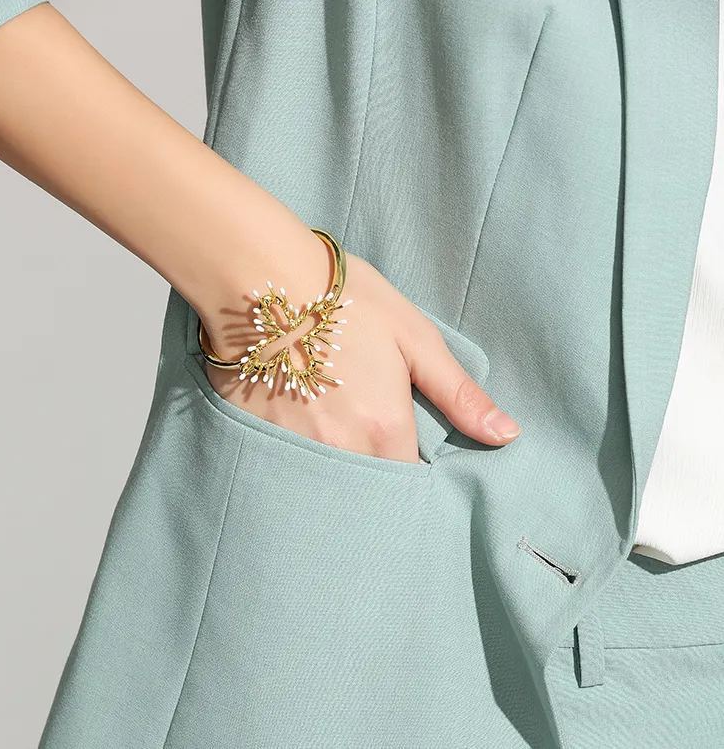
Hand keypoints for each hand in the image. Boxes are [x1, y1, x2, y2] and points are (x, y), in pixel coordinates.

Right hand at [205, 252, 520, 463]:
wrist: (263, 278)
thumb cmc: (346, 299)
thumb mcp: (414, 337)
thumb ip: (458, 394)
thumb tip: (506, 435)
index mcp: (385, 428)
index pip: (410, 482)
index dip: (413, 471)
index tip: (409, 453)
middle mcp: (341, 450)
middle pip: (368, 487)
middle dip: (375, 475)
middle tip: (369, 439)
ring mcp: (295, 448)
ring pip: (328, 479)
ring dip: (338, 465)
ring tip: (333, 430)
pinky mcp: (259, 438)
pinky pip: (288, 465)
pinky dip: (298, 455)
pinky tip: (297, 423)